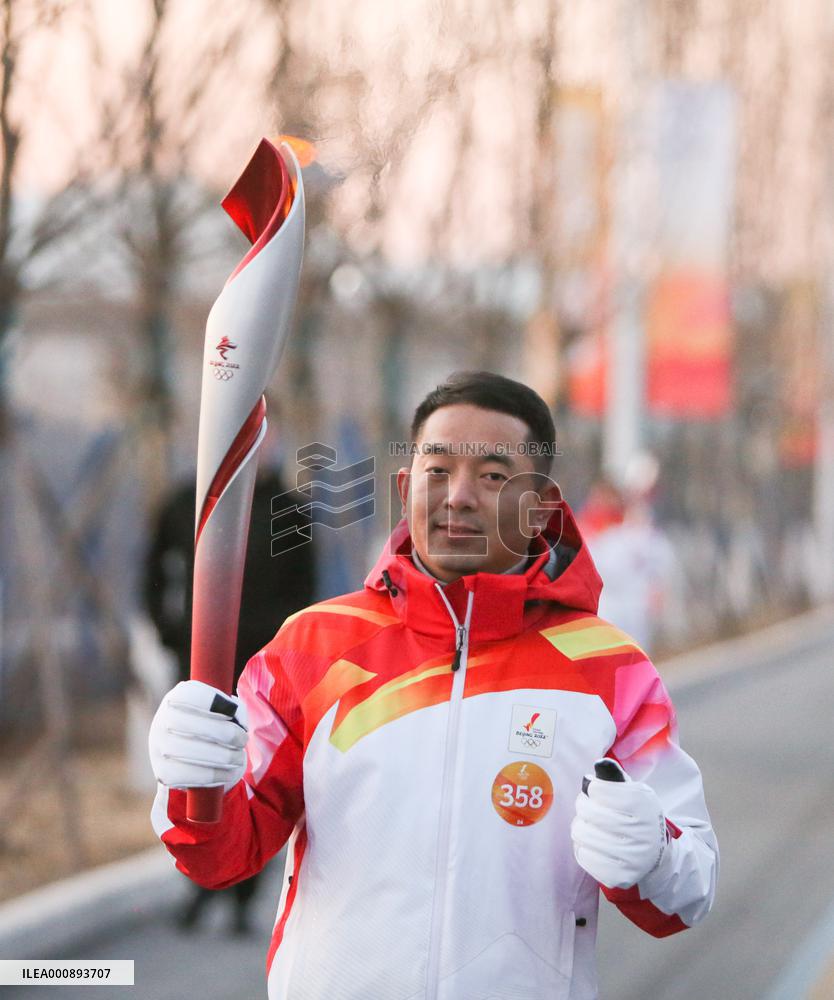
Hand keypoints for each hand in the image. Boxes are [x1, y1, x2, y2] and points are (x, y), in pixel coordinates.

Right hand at [148, 680, 248, 791]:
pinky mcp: (164, 773)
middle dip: (229, 735)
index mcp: (176, 698)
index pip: (197, 696)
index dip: (220, 704)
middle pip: (201, 727)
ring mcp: (159, 748)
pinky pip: (196, 776)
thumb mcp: (217, 706)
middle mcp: (162, 721)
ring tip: (239, 757)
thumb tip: (238, 721)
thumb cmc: (207, 722)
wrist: (180, 750)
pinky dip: (219, 775)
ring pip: (200, 754)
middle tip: (243, 740)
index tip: (233, 713)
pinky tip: (230, 772)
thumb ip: (231, 707)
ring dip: (227, 757)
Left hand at [571, 758, 667, 889]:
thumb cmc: (635, 815)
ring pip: (581, 833)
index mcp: (643, 804)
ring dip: (581, 826)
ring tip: (591, 825)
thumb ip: (614, 775)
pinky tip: (594, 844)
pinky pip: (582, 855)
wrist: (654, 854)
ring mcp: (631, 857)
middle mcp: (641, 832)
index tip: (598, 792)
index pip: (597, 789)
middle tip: (590, 808)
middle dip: (583, 806)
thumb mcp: (631, 790)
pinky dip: (583, 847)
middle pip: (587, 811)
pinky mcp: (619, 877)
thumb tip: (600, 764)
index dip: (593, 789)